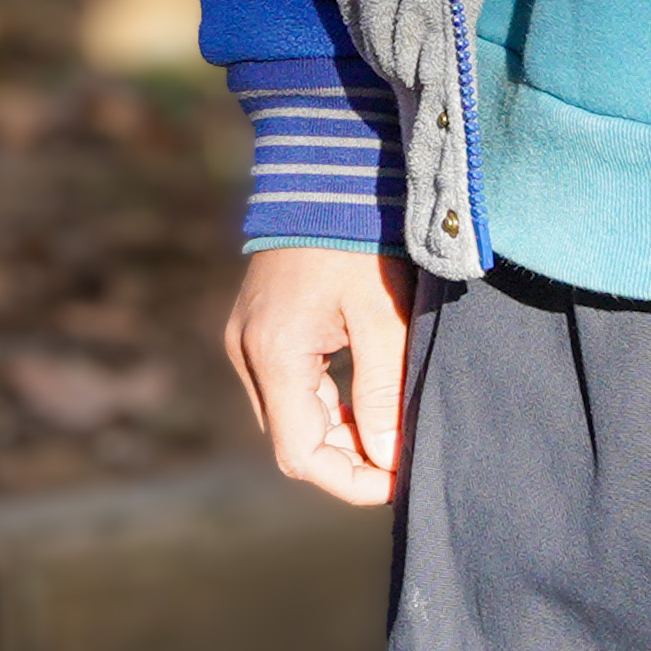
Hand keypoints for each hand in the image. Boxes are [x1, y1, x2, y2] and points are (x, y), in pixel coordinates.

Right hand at [221, 244, 412, 505]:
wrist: (323, 169)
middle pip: (294, 441)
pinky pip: (289, 388)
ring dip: (340, 433)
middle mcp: (248, 353)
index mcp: (274, 354)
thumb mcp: (382, 316)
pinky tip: (363, 395)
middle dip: (350, 459)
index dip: (351, 481)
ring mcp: (247, 339)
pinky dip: (326, 405)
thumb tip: (385, 460)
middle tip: (403, 453)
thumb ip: (381, 393)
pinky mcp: (258, 328)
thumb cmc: (358, 238)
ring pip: (292, 417)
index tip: (399, 479)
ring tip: (390, 424)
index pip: (301, 456)